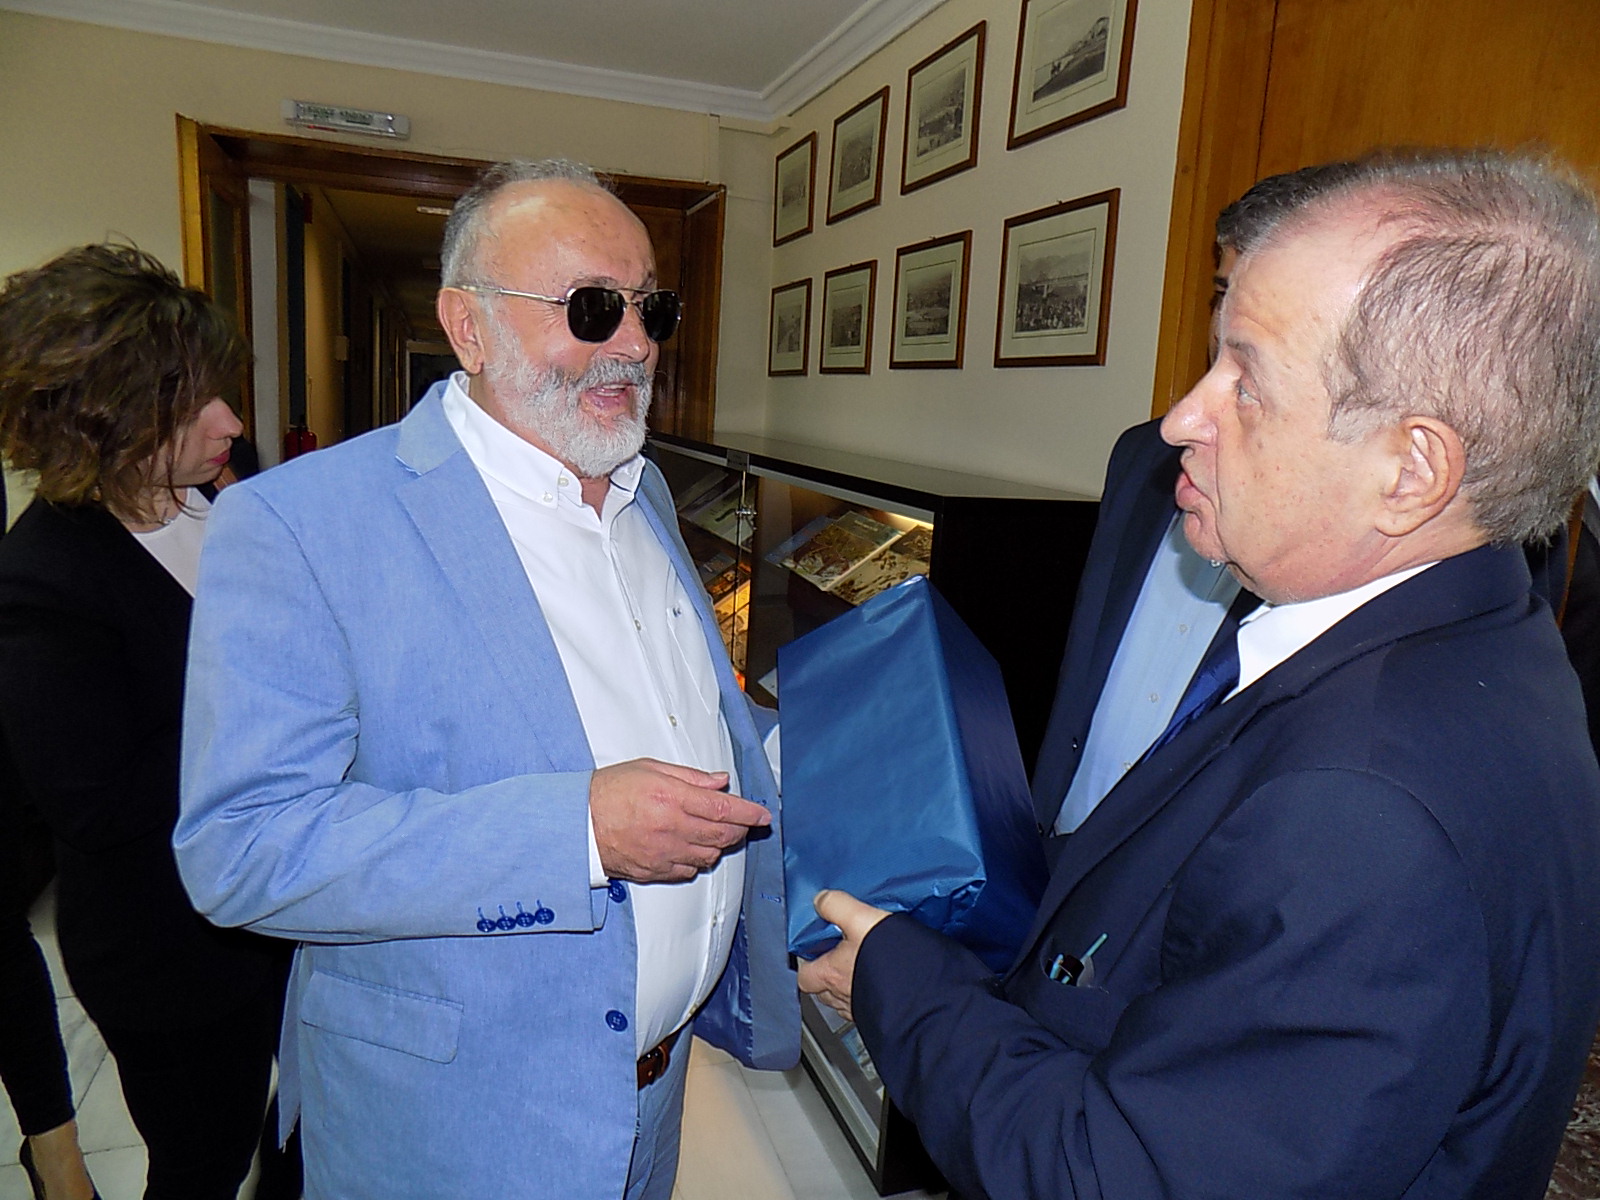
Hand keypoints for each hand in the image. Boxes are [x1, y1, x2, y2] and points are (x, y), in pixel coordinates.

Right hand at [591, 758, 770, 882]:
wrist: (578, 824)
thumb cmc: (608, 792)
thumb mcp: (649, 769)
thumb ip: (690, 776)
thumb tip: (720, 782)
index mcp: (671, 798)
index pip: (723, 808)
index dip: (749, 812)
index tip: (763, 815)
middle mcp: (671, 828)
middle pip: (722, 834)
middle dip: (740, 829)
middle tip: (744, 822)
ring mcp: (664, 853)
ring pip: (710, 854)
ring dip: (721, 843)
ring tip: (718, 831)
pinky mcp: (656, 871)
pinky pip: (690, 870)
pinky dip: (699, 859)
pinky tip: (695, 846)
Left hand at [796, 889, 890, 1022]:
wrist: (925, 995)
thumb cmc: (890, 962)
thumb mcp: (860, 919)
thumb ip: (837, 906)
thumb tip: (822, 900)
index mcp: (831, 974)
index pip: (805, 975)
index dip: (807, 962)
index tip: (814, 948)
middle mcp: (843, 996)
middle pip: (824, 989)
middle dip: (829, 974)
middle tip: (839, 954)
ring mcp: (861, 1009)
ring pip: (846, 999)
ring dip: (850, 985)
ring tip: (862, 965)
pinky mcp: (881, 1013)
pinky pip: (868, 1005)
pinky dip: (870, 993)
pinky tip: (883, 979)